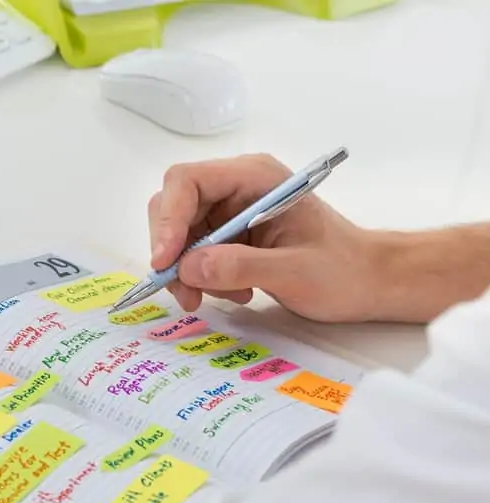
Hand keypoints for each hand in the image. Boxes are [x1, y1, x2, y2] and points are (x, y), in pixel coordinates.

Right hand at [148, 153, 381, 322]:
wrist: (367, 281)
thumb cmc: (344, 270)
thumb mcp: (294, 271)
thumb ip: (241, 266)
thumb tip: (188, 267)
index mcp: (253, 178)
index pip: (187, 182)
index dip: (167, 220)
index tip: (164, 263)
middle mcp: (235, 187)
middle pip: (173, 207)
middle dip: (173, 251)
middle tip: (186, 292)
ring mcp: (229, 211)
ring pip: (179, 234)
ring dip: (188, 271)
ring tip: (227, 296)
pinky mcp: (228, 234)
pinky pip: (193, 253)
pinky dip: (201, 278)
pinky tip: (233, 292)